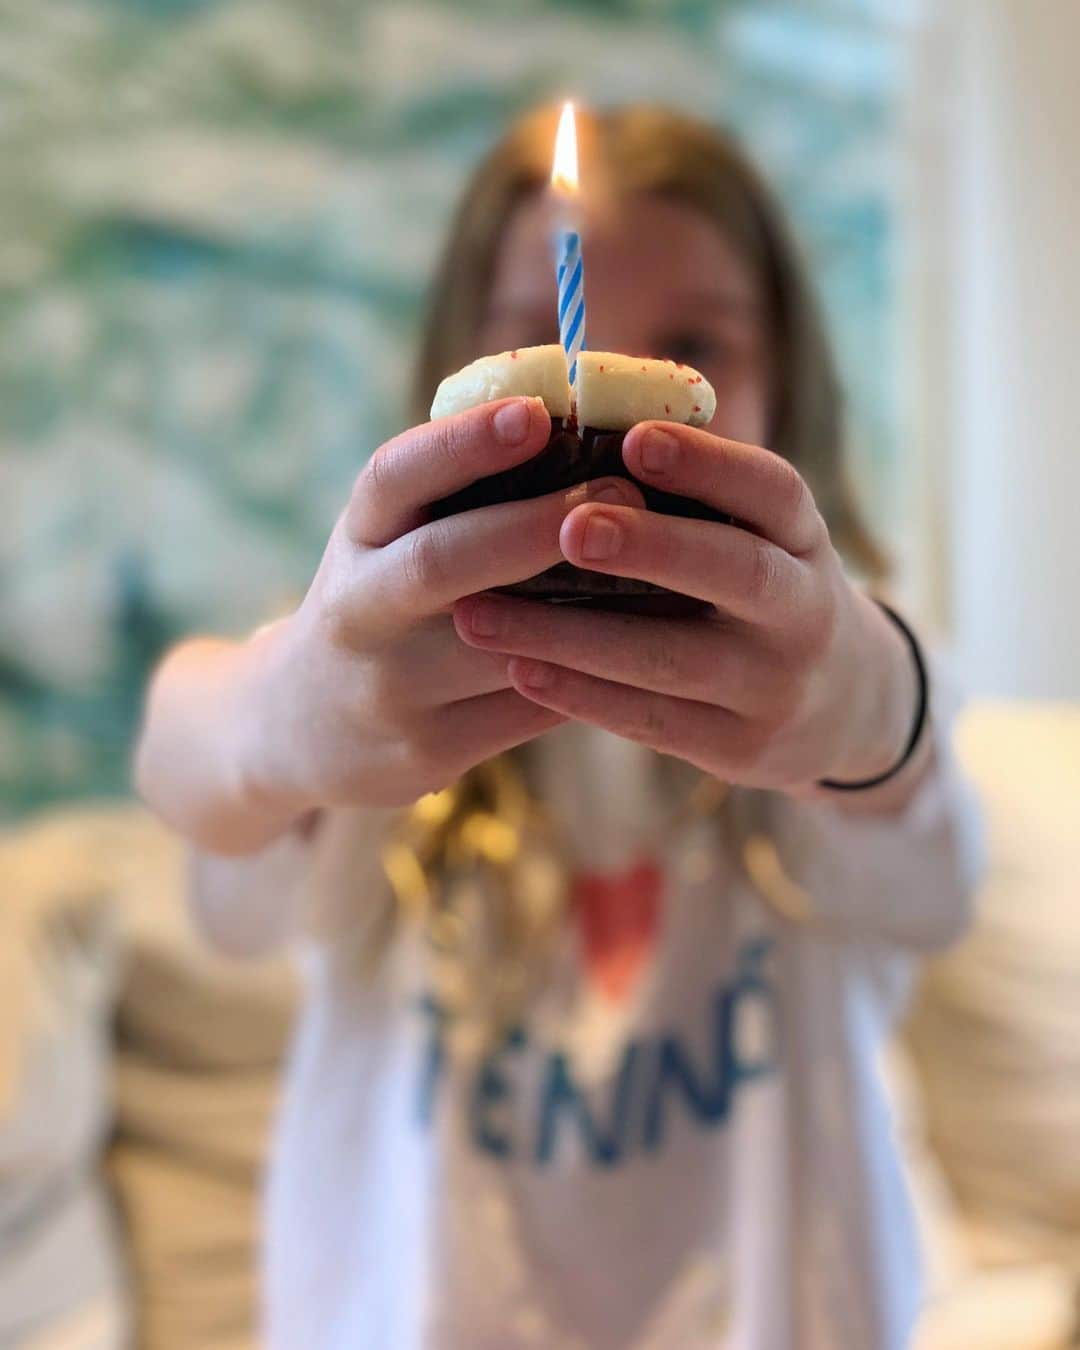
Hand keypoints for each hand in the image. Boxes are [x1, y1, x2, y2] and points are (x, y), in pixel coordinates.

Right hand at [235, 397, 644, 820]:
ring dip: (589, 606)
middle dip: (535, 528)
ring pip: (505, 645)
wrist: (300, 728)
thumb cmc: (380, 603)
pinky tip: (650, 638)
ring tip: (665, 563)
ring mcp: (389, 690)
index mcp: (355, 538)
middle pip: (441, 563)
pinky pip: (531, 705)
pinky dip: (595, 668)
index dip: (462, 443)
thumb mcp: (387, 540)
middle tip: (621, 494)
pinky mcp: (429, 753)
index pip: (393, 478)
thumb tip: (589, 428)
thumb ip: (457, 496)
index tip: (537, 412)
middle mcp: (359, 613)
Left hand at [453, 421, 918, 798]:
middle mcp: (806, 611)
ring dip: (572, 635)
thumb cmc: (757, 593)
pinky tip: (517, 668)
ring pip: (672, 659)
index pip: (773, 492)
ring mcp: (777, 688)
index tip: (634, 441)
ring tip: (480, 613)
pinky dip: (580, 694)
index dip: (709, 465)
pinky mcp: (740, 749)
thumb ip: (692, 500)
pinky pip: (650, 721)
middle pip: (740, 574)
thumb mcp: (757, 538)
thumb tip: (568, 432)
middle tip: (569, 526)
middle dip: (653, 549)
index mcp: (804, 538)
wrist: (840, 709)